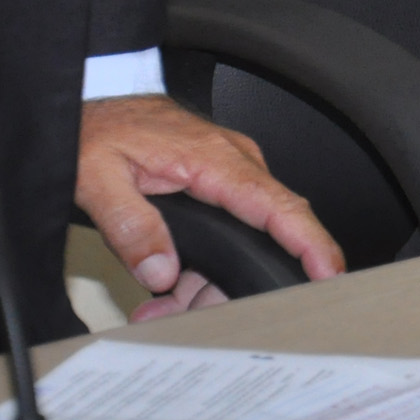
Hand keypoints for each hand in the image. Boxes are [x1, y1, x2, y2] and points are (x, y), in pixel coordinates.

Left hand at [76, 94, 344, 316]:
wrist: (91, 102)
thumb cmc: (97, 129)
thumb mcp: (95, 178)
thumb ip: (129, 225)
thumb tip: (161, 270)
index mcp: (213, 159)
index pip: (277, 205)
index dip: (310, 242)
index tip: (329, 273)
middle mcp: (232, 163)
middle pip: (261, 237)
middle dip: (230, 286)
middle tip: (187, 317)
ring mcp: (227, 172)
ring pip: (240, 241)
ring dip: (205, 282)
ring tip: (159, 309)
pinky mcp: (216, 182)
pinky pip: (226, 231)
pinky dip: (199, 266)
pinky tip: (167, 287)